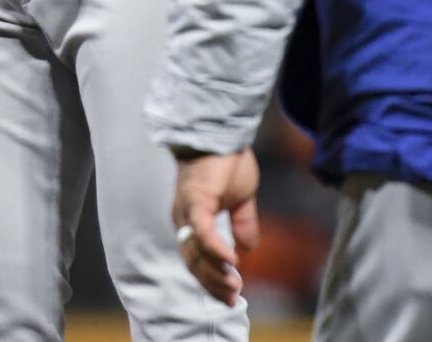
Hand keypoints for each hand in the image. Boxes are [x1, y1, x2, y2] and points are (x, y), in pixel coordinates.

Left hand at [170, 147, 260, 305]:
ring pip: (196, 252)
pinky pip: (203, 232)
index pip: (197, 259)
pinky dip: (215, 249)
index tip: (230, 296)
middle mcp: (183, 219)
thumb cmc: (228, 160)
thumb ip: (242, 222)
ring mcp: (187, 211)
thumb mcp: (241, 198)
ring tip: (235, 285)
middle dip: (213, 284)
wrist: (223, 131)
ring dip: (215, 273)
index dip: (211, 280)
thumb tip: (248, 248)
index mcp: (191, 220)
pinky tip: (232, 262)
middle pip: (193, 262)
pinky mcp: (196, 200)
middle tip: (233, 298)